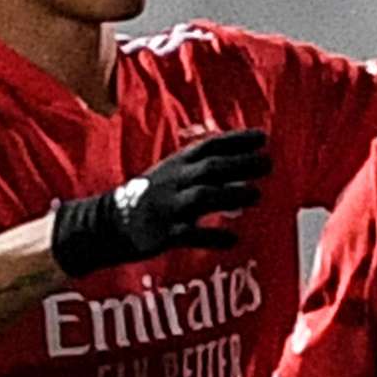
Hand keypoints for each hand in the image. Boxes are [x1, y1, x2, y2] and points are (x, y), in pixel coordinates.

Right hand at [51, 129, 270, 276]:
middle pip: (210, 168)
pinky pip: (191, 235)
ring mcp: (169, 207)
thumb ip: (202, 168)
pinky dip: (213, 237)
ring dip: (231, 194)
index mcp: (177, 164)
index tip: (263, 137)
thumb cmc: (150, 197)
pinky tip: (234, 239)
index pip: (210, 145)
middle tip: (268, 164)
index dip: (237, 140)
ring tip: (256, 195)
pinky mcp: (164, 234)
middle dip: (240, 164)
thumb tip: (244, 164)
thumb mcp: (172, 173)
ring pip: (202, 197)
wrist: (108, 223)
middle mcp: (174, 182)